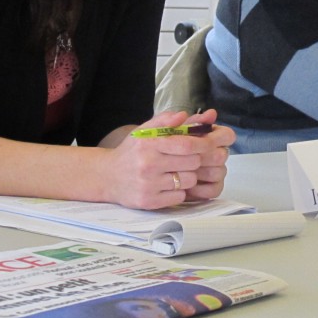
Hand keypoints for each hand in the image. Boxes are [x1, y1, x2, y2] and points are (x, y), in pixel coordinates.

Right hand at [101, 110, 232, 208]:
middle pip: (192, 163)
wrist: (107, 177)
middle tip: (189, 159)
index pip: (186, 144)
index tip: (210, 144)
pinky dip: (179, 192)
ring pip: (188, 181)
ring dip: (188, 177)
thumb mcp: (143, 132)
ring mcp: (148, 185)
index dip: (203, 143)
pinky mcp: (149, 201)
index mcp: (149, 144)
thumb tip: (184, 115)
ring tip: (176, 172)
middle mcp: (148, 164)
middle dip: (195, 160)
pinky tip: (168, 185)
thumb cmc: (131, 152)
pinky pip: (179, 197)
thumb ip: (164, 121)